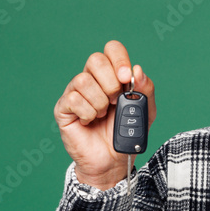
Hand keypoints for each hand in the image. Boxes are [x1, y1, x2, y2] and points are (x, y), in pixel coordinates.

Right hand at [54, 41, 156, 189]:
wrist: (113, 160)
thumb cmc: (126, 133)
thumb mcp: (145, 111)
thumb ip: (146, 90)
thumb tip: (137, 70)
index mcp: (112, 75)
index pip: (111, 49)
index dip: (119, 59)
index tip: (127, 78)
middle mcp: (92, 79)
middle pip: (95, 59)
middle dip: (110, 82)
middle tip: (115, 101)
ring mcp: (75, 92)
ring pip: (83, 80)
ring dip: (99, 101)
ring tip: (103, 115)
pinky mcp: (63, 108)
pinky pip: (73, 99)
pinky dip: (87, 112)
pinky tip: (90, 121)